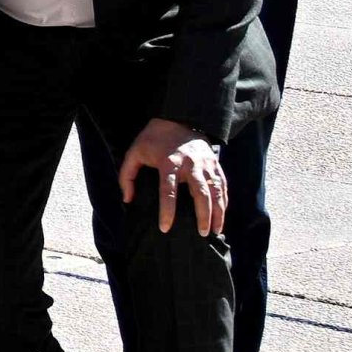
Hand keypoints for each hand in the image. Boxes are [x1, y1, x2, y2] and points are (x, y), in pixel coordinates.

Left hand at [119, 119, 227, 237]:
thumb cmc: (154, 139)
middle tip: (202, 234)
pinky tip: (222, 215)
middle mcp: (190, 164)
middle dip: (202, 216)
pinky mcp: (215, 164)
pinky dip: (225, 201)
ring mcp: (206, 164)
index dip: (166, 211)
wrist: (179, 117)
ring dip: (218, 212)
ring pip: (216, 191)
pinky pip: (223, 185)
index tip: (165, 227)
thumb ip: (127, 176)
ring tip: (216, 231)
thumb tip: (127, 199)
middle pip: (200, 194)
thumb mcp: (134, 152)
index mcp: (169, 163)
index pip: (168, 191)